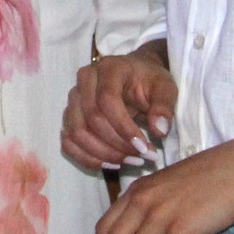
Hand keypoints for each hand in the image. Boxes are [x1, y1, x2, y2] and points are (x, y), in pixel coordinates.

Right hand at [62, 44, 176, 171]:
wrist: (135, 74)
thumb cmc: (150, 81)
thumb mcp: (165, 88)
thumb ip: (164, 107)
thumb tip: (159, 132)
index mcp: (109, 69)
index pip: (107, 100)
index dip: (123, 128)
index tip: (144, 148)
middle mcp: (85, 81)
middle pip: (90, 119)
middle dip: (116, 145)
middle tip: (142, 158)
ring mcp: (73, 99)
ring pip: (76, 133)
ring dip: (102, 154)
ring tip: (129, 162)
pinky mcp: (70, 116)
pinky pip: (68, 142)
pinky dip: (87, 158)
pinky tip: (111, 164)